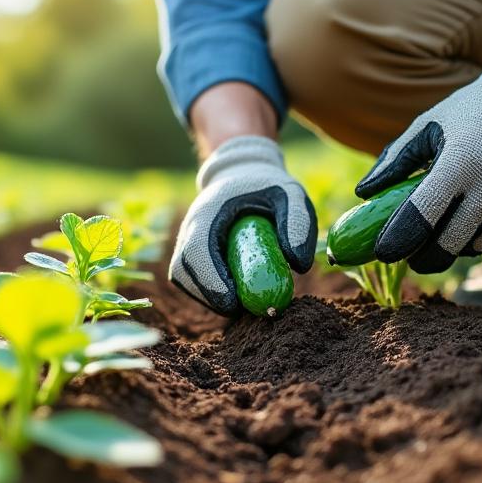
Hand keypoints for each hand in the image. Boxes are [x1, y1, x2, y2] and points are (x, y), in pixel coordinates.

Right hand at [170, 135, 316, 314]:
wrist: (243, 173)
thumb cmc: (267, 185)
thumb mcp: (291, 193)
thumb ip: (298, 223)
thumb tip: (297, 266)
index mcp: (208, 211)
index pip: (196, 251)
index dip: (210, 281)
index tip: (234, 302)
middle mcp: (190, 226)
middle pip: (183, 271)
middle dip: (209, 296)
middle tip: (242, 309)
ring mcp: (187, 240)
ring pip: (184, 278)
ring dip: (208, 297)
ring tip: (241, 302)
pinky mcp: (191, 252)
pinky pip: (191, 278)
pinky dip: (209, 292)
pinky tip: (234, 293)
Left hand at [355, 38, 481, 273]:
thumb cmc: (475, 109)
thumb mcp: (429, 124)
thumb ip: (395, 160)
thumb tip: (362, 193)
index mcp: (458, 162)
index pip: (419, 218)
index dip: (397, 242)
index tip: (384, 253)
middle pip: (447, 245)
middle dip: (425, 256)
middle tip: (415, 257)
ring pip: (479, 247)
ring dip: (463, 242)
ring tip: (458, 220)